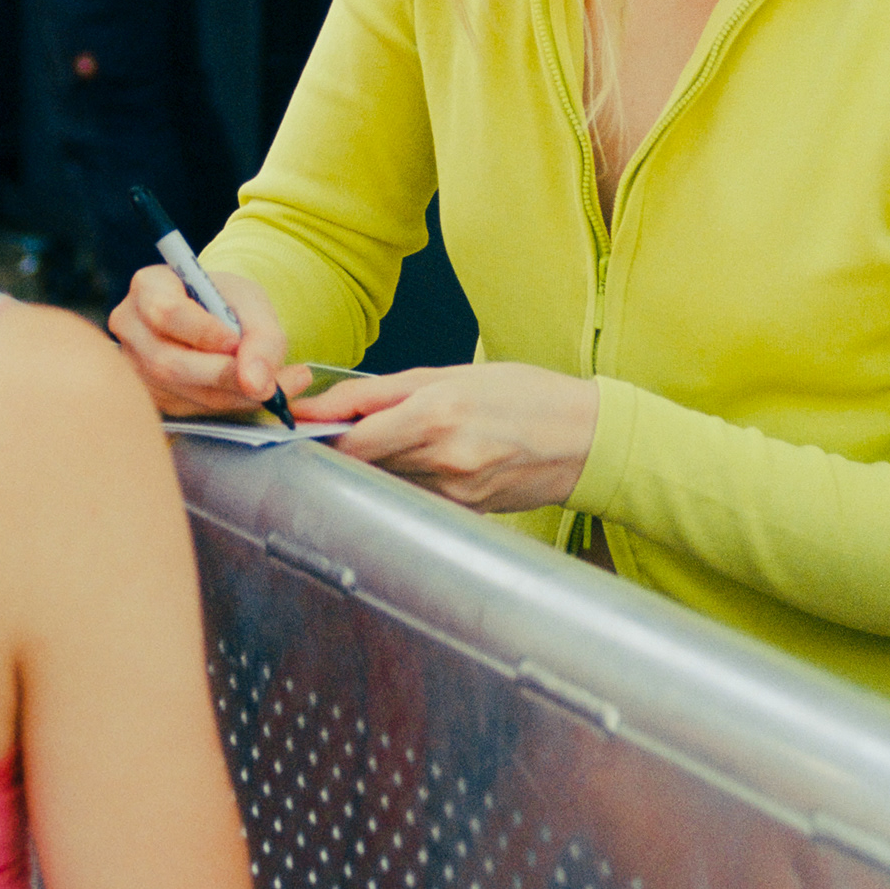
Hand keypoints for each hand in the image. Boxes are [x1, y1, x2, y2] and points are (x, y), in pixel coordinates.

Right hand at [108, 263, 310, 419]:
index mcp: (149, 286)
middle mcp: (130, 327)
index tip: (237, 342)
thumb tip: (257, 385)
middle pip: (168, 363)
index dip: (204, 332)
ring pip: (182, 393)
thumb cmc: (226, 300)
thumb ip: (263, 338)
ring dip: (234, 395)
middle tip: (272, 381)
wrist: (214, 315)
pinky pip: (190, 409)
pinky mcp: (149, 395)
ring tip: (278, 387)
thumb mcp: (251, 302)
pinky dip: (228, 404)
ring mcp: (134, 365)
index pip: (167, 312)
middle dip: (224, 375)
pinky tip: (253, 392)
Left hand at [295, 361, 597, 512]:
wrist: (587, 439)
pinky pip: (415, 499)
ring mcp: (454, 493)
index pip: (352, 440)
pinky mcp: (464, 514)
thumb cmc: (526, 395)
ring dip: (375, 467)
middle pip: (362, 465)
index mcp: (436, 414)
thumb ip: (386, 392)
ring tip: (390, 444)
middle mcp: (442, 459)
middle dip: (342, 450)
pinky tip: (423, 466)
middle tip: (332, 434)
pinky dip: (406, 482)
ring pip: (386, 484)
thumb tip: (330, 404)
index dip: (320, 436)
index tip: (302, 426)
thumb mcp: (455, 374)